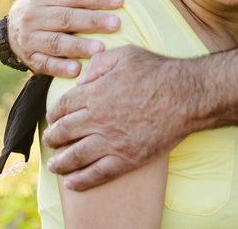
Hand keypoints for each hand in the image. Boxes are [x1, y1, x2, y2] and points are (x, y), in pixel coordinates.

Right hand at [8, 0, 123, 76]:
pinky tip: (77, 70)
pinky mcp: (30, 58)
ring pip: (57, 42)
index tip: (120, 1)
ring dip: (79, 46)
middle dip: (93, 21)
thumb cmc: (45, 7)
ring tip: (100, 48)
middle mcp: (33, 16)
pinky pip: (46, 64)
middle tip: (116, 24)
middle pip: (66, 18)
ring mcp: (30, 38)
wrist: (11, 29)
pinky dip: (61, 68)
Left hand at [43, 46, 196, 190]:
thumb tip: (81, 80)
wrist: (186, 95)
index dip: (54, 114)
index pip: (62, 106)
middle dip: (52, 138)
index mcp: (94, 92)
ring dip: (60, 163)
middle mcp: (97, 118)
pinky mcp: (126, 158)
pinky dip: (81, 181)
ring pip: (74, 157)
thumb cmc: (158, 72)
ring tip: (55, 166)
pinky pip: (97, 174)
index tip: (52, 118)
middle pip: (63, 132)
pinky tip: (73, 182)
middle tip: (51, 141)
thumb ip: (99, 63)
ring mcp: (111, 141)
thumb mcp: (126, 54)